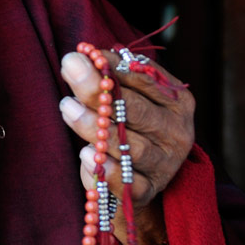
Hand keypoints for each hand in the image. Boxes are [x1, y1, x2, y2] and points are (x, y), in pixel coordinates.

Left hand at [58, 47, 194, 244]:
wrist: (137, 182)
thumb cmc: (128, 128)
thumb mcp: (127, 98)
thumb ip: (110, 76)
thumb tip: (83, 55)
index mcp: (177, 101)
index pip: (144, 79)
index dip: (111, 65)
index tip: (83, 53)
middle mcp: (177, 132)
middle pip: (136, 110)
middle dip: (98, 89)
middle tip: (69, 70)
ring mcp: (165, 164)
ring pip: (130, 146)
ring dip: (95, 126)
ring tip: (67, 108)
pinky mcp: (148, 191)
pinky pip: (126, 183)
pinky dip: (106, 171)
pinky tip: (85, 154)